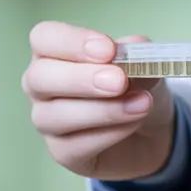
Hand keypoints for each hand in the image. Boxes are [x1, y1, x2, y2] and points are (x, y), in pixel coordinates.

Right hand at [22, 22, 176, 179]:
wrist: (150, 131)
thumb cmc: (135, 87)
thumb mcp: (144, 66)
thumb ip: (138, 56)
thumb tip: (137, 46)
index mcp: (53, 52)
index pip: (44, 38)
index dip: (72, 42)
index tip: (108, 49)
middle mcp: (40, 85)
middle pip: (40, 77)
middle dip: (81, 78)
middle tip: (119, 81)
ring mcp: (47, 120)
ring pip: (55, 115)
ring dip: (102, 110)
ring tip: (141, 104)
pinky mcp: (62, 152)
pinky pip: (74, 145)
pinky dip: (108, 134)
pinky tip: (133, 124)